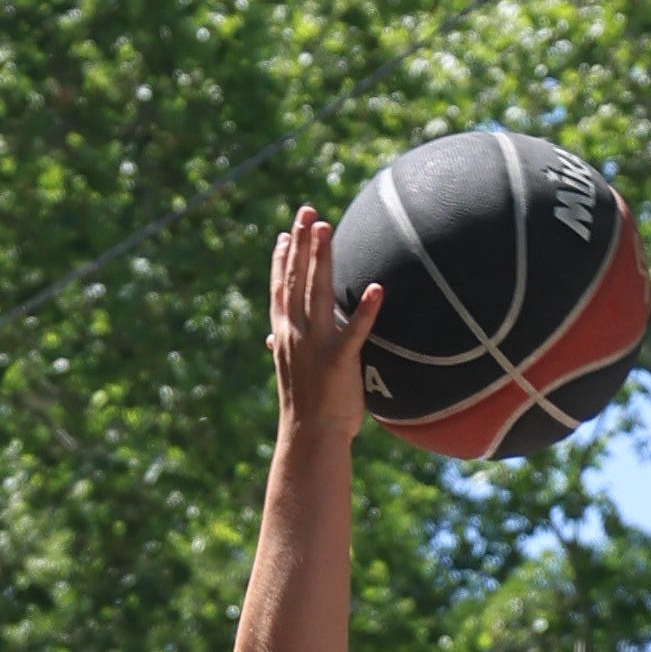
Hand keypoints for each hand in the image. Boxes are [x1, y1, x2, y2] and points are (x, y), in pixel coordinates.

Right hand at [270, 206, 382, 444]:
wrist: (310, 440)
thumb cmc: (305, 409)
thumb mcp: (290, 372)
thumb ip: (284, 347)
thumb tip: (272, 337)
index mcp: (285, 336)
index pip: (280, 290)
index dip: (281, 260)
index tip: (284, 234)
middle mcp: (296, 335)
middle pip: (297, 280)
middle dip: (300, 243)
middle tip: (307, 212)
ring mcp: (316, 346)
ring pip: (317, 293)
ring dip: (321, 259)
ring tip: (325, 229)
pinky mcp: (340, 361)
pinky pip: (355, 332)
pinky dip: (367, 311)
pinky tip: (378, 289)